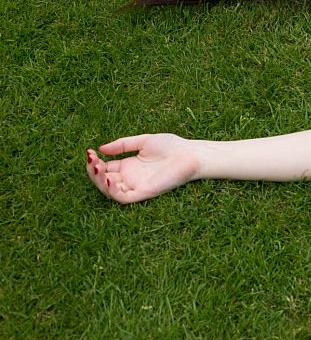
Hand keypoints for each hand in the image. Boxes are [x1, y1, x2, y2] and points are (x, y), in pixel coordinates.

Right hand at [86, 133, 200, 203]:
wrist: (191, 154)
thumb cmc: (172, 147)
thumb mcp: (143, 141)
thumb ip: (123, 145)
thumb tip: (100, 148)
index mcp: (129, 166)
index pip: (105, 168)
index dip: (95, 162)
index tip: (89, 152)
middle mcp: (131, 178)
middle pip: (104, 179)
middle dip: (93, 171)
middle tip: (91, 160)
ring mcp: (136, 186)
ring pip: (110, 190)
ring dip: (99, 181)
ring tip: (95, 167)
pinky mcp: (144, 193)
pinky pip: (123, 197)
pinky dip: (112, 191)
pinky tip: (107, 179)